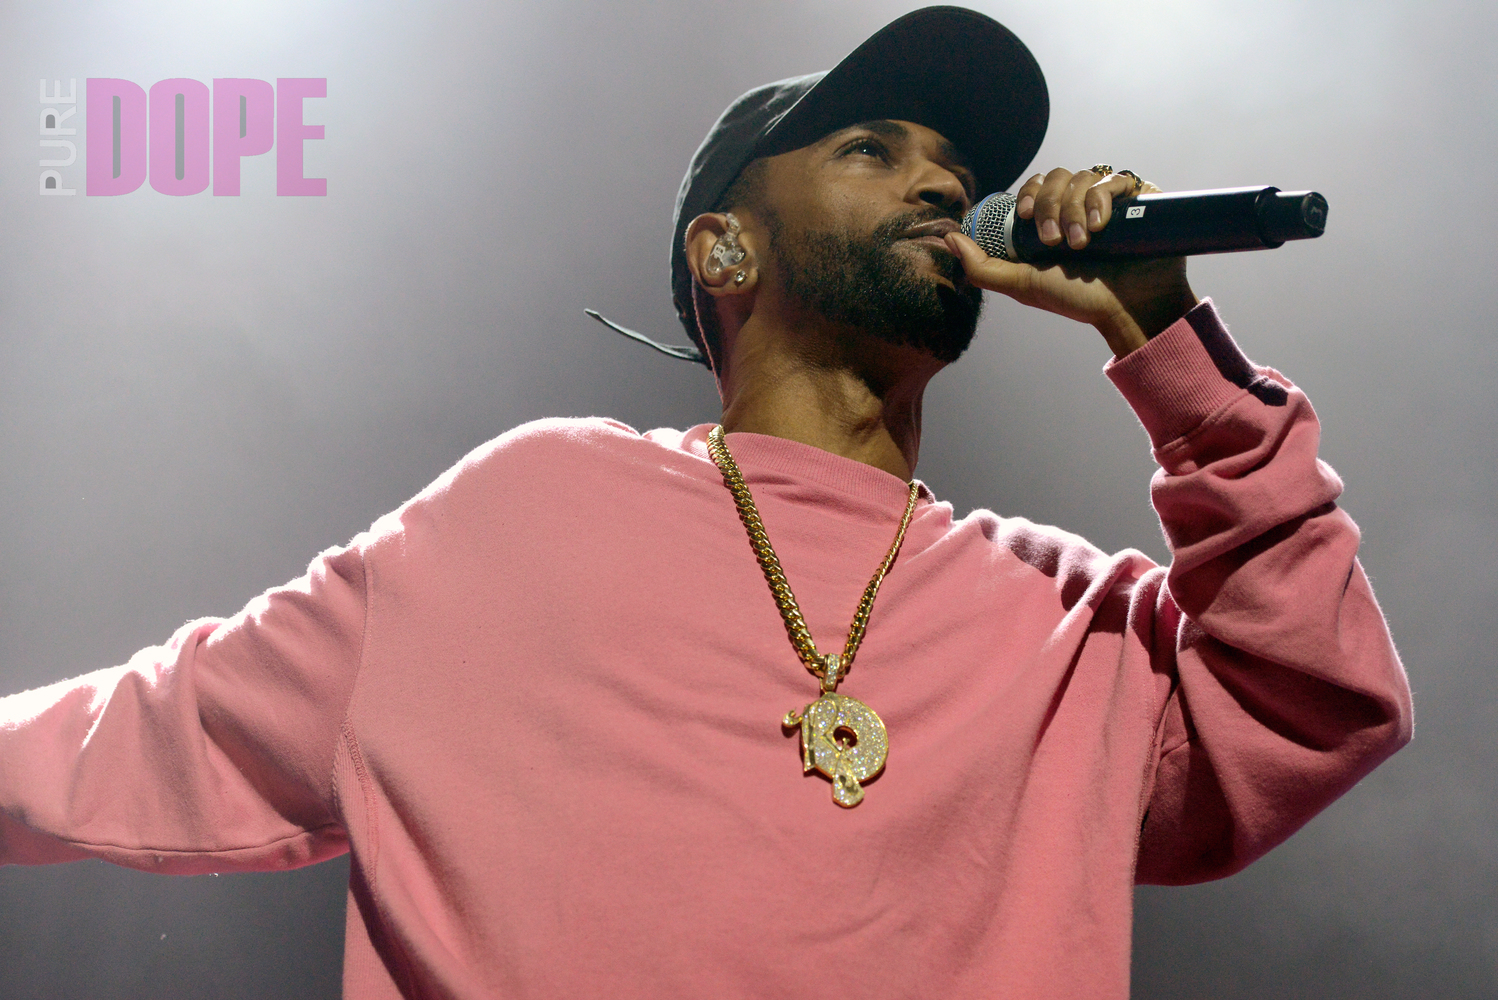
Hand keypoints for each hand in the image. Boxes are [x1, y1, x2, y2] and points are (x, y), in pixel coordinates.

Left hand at [943, 167, 1197, 357]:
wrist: (1128, 308)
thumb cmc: (1078, 299)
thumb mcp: (1023, 285)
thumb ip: (982, 267)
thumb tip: (949, 239)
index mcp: (1054, 221)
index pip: (1036, 186)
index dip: (1029, 193)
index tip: (1027, 216)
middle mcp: (1080, 207)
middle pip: (1057, 177)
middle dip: (1051, 206)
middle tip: (1054, 241)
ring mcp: (1109, 202)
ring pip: (1083, 177)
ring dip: (1074, 208)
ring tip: (1080, 243)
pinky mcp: (1137, 199)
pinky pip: (1114, 179)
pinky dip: (1101, 198)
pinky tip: (1100, 225)